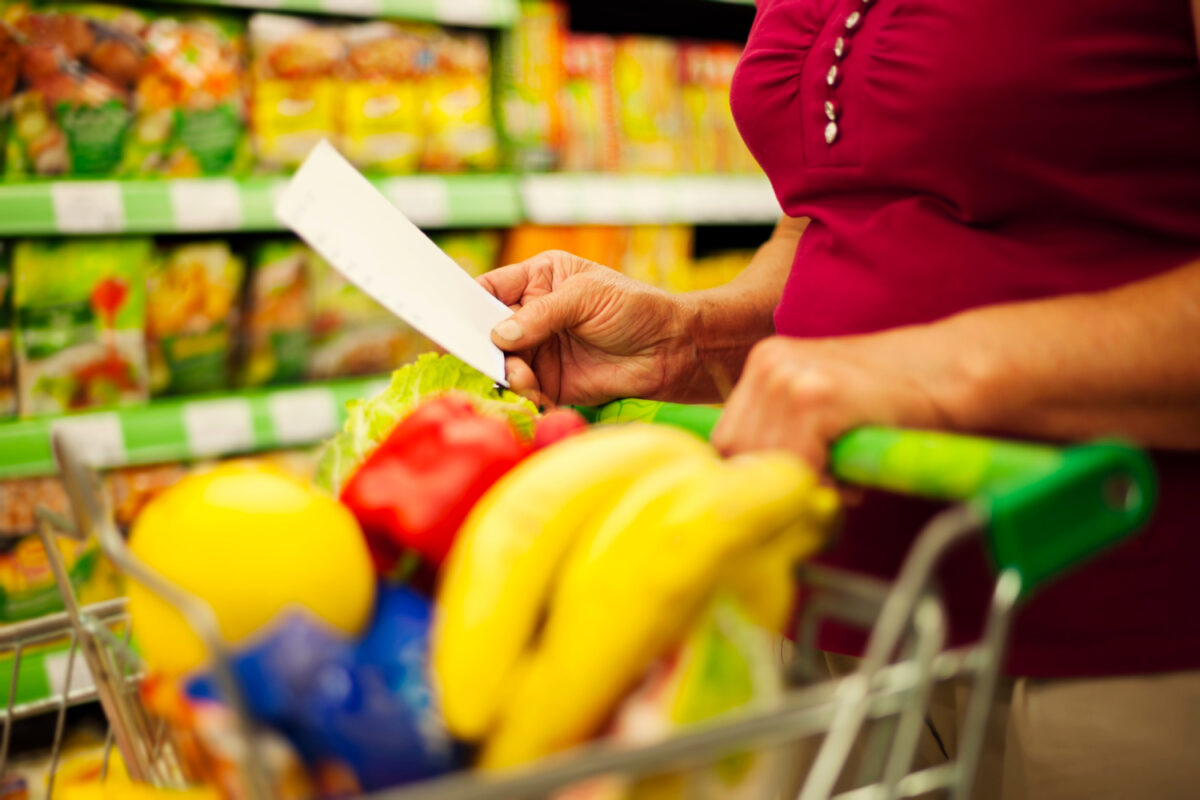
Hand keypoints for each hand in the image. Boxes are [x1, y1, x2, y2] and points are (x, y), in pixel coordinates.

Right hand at [480, 251, 695, 405]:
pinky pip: (523, 391)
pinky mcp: (550, 383)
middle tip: (484, 355)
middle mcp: (532, 314)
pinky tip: (537, 393)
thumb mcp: (587, 297)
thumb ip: (542, 314)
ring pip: (502, 364)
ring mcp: (539, 350)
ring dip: (507, 373)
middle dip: (483, 345)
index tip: (449, 318)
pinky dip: (524, 395)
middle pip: (488, 330)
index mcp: (538, 279)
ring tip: (524, 377)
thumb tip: (500, 334)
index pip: (490, 288)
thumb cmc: (635, 308)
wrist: (672, 350)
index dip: (466, 302)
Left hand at [711, 334, 955, 469]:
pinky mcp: (816, 396)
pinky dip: (822, 481)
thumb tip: (749, 491)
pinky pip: (798, 462)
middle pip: (737, 452)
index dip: (753, 473)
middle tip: (822, 486)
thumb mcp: (821, 405)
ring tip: (841, 478)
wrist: (948, 373)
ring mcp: (789, 376)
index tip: (786, 488)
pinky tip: (850, 477)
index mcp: (764, 363)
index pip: (726, 438)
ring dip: (803, 482)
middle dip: (775, 481)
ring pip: (766, 460)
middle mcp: (769, 363)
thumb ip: (783, 435)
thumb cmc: (889, 401)